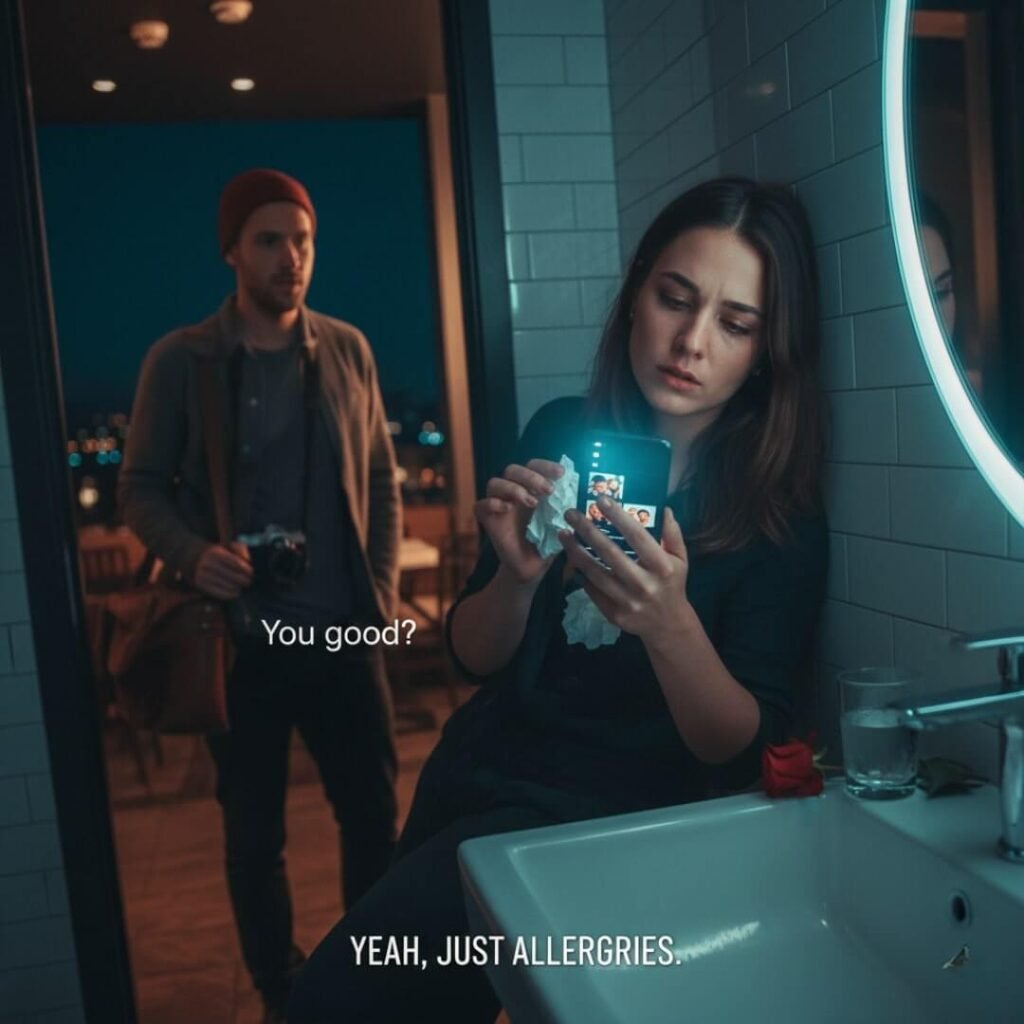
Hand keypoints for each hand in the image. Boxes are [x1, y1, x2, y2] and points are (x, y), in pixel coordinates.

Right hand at [194, 541, 252, 599]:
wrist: (200, 560)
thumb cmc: (222, 554)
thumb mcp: (231, 547)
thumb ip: (241, 550)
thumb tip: (247, 561)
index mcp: (215, 552)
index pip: (235, 563)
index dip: (246, 569)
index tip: (251, 573)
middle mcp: (207, 563)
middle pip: (233, 576)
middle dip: (244, 579)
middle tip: (249, 581)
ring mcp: (203, 575)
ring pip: (228, 586)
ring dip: (238, 587)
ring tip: (242, 586)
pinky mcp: (201, 585)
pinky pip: (220, 593)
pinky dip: (231, 595)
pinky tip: (236, 592)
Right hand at [474, 459, 564, 584]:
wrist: (533, 567)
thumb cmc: (547, 542)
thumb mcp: (560, 522)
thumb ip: (564, 505)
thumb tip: (573, 489)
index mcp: (531, 488)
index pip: (533, 466)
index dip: (545, 465)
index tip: (561, 473)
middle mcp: (512, 492)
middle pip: (512, 470)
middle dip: (531, 477)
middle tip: (548, 490)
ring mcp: (498, 504)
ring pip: (495, 483)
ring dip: (513, 488)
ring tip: (532, 502)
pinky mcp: (487, 519)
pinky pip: (480, 505)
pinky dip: (492, 503)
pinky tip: (507, 509)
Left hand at [558, 497, 689, 641]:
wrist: (668, 625)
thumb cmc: (672, 584)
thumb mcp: (680, 559)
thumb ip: (672, 535)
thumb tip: (665, 509)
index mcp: (662, 566)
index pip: (637, 537)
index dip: (618, 517)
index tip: (600, 500)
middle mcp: (644, 584)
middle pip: (610, 553)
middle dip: (587, 530)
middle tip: (570, 513)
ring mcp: (628, 601)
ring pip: (595, 573)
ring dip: (575, 552)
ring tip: (563, 534)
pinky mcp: (614, 614)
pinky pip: (592, 590)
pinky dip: (581, 573)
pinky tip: (571, 558)